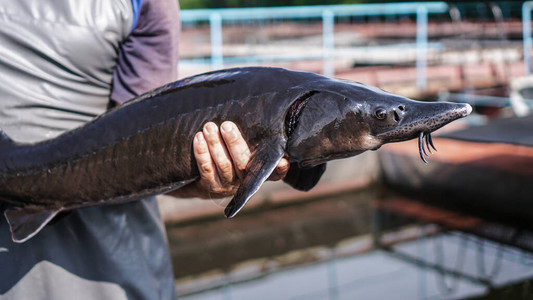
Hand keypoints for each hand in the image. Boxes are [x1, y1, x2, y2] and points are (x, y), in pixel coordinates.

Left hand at [169, 121, 288, 198]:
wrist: (210, 170)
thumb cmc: (234, 148)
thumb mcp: (249, 143)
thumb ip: (259, 136)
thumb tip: (272, 117)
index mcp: (262, 170)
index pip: (276, 172)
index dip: (280, 168)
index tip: (282, 161)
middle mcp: (247, 180)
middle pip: (243, 163)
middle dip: (234, 143)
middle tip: (226, 125)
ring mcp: (229, 185)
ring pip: (224, 165)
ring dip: (215, 144)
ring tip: (209, 127)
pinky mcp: (212, 187)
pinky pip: (206, 169)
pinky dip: (202, 153)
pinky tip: (198, 138)